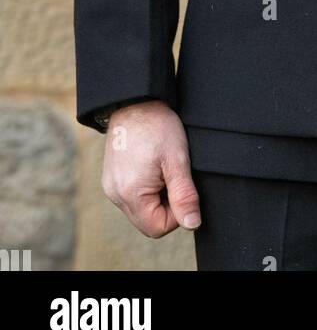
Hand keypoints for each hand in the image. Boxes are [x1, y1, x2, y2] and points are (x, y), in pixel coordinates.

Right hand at [100, 100, 201, 237]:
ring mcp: (110, 187)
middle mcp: (115, 195)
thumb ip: (184, 195)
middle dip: (165, 205)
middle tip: (172, 175)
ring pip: (140, 209)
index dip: (176, 213)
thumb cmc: (157, 126)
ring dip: (156, 196)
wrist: (135, 101)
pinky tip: (151, 166)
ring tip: (161, 168)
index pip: (157, 228)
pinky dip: (145, 188)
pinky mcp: (110, 179)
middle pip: (147, 221)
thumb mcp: (178, 160)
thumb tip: (192, 223)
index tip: (181, 187)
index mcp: (130, 193)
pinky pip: (131, 197)